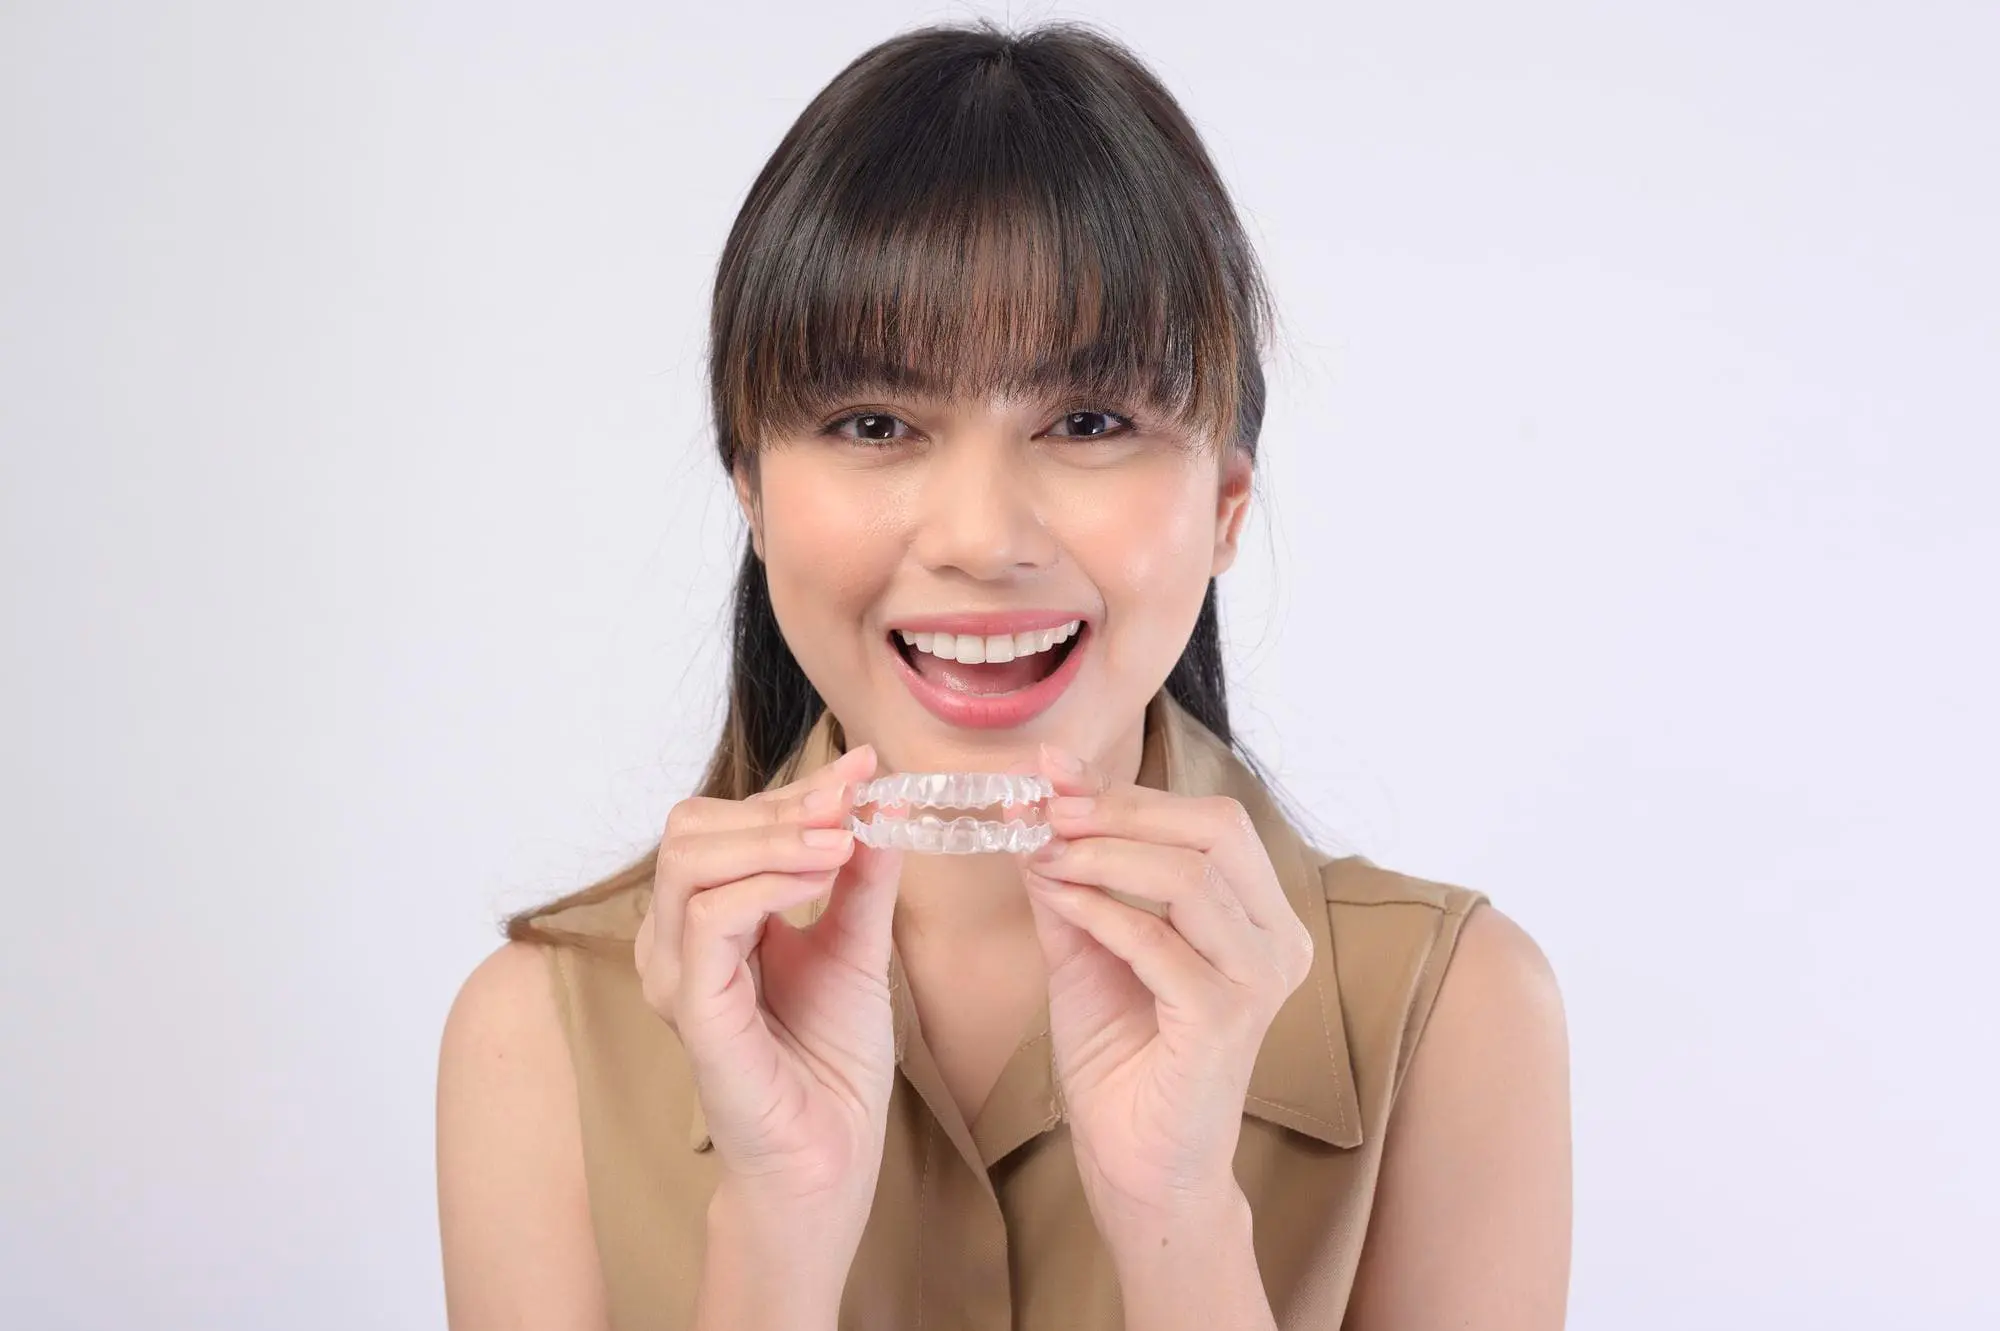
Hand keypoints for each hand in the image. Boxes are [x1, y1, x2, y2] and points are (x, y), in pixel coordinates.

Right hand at [634, 743, 904, 1223]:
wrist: (830, 1156)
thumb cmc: (832, 1063)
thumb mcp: (858, 947)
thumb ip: (863, 878)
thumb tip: (883, 803)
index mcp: (707, 920)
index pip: (728, 823)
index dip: (798, 788)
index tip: (865, 767)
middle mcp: (676, 940)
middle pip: (693, 827)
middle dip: (779, 802)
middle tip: (851, 802)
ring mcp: (676, 973)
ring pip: (691, 858)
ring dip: (774, 834)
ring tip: (842, 840)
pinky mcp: (692, 1007)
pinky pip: (708, 917)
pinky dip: (765, 881)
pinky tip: (821, 876)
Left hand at [1020, 743, 1315, 1230]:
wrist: (1135, 1162)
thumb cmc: (1122, 1058)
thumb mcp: (1087, 947)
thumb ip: (1073, 878)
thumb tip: (1039, 801)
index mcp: (1257, 914)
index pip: (1209, 822)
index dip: (1129, 790)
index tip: (1055, 771)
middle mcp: (1276, 940)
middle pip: (1215, 831)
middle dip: (1123, 811)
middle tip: (1049, 812)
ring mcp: (1259, 981)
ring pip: (1190, 879)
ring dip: (1104, 856)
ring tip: (1045, 856)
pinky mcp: (1226, 1021)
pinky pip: (1160, 943)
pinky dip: (1102, 911)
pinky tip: (1059, 902)